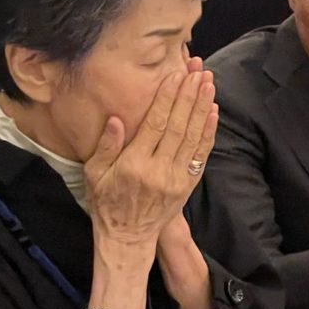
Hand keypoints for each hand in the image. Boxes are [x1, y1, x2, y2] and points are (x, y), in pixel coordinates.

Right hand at [84, 69, 217, 252]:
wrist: (128, 237)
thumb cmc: (106, 203)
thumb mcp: (95, 174)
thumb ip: (105, 146)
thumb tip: (116, 118)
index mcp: (134, 164)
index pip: (156, 125)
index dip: (168, 99)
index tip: (175, 77)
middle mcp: (159, 170)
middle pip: (179, 126)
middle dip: (190, 96)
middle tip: (198, 71)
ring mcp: (177, 179)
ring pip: (194, 137)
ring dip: (203, 108)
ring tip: (209, 83)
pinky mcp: (188, 185)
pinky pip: (201, 154)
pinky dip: (209, 132)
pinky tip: (213, 112)